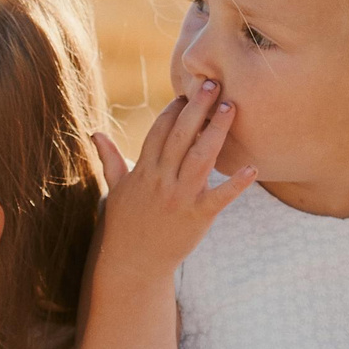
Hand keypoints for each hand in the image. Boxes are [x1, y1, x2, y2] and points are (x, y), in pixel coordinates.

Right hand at [92, 81, 257, 277]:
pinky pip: (220, 197)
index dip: (174, 109)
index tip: (188, 92)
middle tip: (214, 83)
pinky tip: (252, 168)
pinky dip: (236, 183)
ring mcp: (179, 198)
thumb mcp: (115, 189)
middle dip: (198, 107)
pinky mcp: (197, 217)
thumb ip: (110, 159)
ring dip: (217, 131)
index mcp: (144, 170)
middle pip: (182, 135)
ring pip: (201, 157)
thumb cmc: (125, 225)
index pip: (160, 130)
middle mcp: (161, 180)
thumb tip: (95, 134)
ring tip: (231, 107)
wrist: (132, 264)